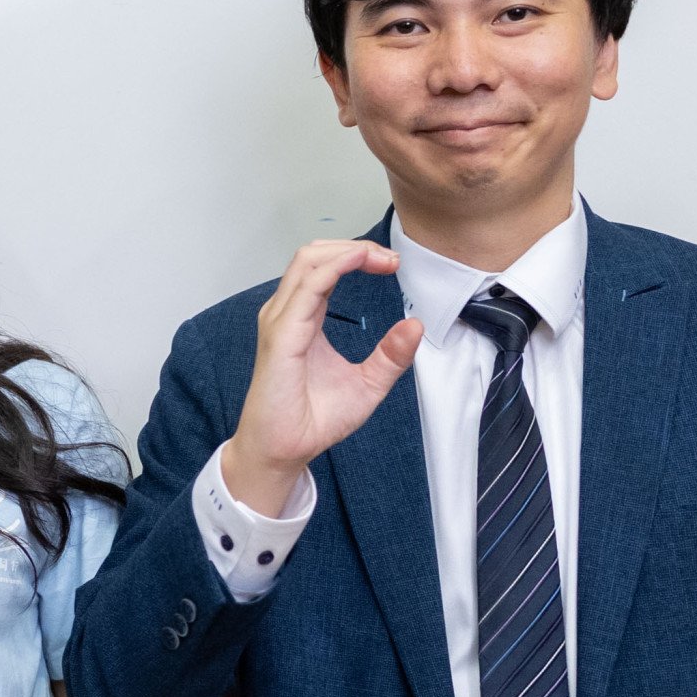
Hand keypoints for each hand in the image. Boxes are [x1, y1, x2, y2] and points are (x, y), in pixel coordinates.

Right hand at [227, 240, 423, 515]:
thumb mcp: (367, 384)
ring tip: (380, 259)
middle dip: (354, 246)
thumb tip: (415, 325)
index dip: (357, 256)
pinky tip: (358, 263)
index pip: (324, 268)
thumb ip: (390, 355)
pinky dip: (335, 267)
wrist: (285, 451)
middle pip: (313, 253)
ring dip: (347, 251)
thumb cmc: (312, 419)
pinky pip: (308, 287)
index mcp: (303, 319)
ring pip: (308, 260)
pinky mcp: (282, 335)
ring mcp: (281, 321)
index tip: (392, 265)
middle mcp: (287, 313)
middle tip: (391, 259)